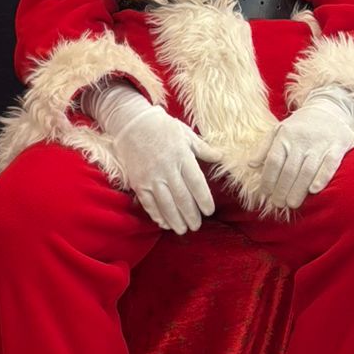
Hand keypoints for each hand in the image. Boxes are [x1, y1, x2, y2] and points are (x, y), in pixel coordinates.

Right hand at [91, 81, 220, 233]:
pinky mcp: (138, 182)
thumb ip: (203, 149)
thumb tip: (221, 157)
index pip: (196, 183)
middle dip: (191, 215)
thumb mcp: (186, 134)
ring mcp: (151, 177)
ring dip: (175, 220)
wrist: (132, 123)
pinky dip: (157, 215)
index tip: (209, 211)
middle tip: (196, 226)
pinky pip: (149, 203)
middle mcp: (167, 169)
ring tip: (182, 229)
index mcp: (182, 156)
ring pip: (166, 205)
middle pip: (182, 198)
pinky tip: (164, 223)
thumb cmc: (162, 127)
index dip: (204, 200)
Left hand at [252, 89, 353, 211]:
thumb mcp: (279, 130)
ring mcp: (320, 143)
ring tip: (292, 204)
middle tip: (279, 204)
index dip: (268, 180)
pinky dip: (322, 178)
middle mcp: (301, 139)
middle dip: (282, 190)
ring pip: (307, 171)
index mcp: (285, 135)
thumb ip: (264, 148)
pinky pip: (329, 165)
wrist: (329, 108)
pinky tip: (314, 190)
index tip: (266, 194)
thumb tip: (251, 165)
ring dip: (299, 190)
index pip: (273, 161)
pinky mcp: (337, 146)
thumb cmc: (301, 125)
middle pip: (289, 170)